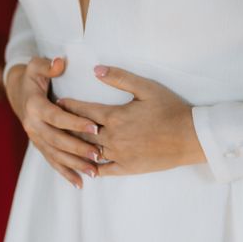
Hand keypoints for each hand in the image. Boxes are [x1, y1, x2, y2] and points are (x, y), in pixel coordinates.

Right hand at [6, 57, 101, 188]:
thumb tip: (59, 63)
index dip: (75, 122)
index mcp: (34, 106)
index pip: (57, 117)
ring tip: (94, 173)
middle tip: (99, 154)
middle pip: (57, 140)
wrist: (16, 90)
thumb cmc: (33, 76)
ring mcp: (35, 138)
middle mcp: (32, 125)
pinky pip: (52, 161)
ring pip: (56, 154)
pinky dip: (65, 173)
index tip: (95, 127)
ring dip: (74, 165)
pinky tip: (79, 184)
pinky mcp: (39, 145)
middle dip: (78, 149)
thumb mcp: (37, 65)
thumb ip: (49, 65)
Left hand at [58, 65, 205, 175]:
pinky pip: (104, 170)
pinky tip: (84, 167)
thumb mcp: (146, 88)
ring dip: (75, 148)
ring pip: (89, 152)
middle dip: (66, 127)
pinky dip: (92, 168)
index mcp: (114, 116)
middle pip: (81, 132)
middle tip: (52, 124)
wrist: (190, 137)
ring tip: (62, 144)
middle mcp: (112, 137)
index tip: (57, 103)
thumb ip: (119, 78)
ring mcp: (118, 155)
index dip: (69, 106)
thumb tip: (96, 70)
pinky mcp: (128, 168)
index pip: (83, 111)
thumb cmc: (170, 109)